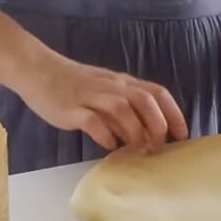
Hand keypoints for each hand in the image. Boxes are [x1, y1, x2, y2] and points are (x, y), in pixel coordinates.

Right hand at [17, 55, 189, 152]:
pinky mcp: (72, 108)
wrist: (38, 71)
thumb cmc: (75, 85)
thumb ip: (123, 110)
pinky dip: (105, 135)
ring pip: (122, 109)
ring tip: (137, 149)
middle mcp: (111, 87)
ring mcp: (91, 96)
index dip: (173, 114)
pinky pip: (93, 121)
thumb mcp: (105, 92)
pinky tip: (109, 146)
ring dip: (135, 131)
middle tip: (158, 147)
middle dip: (157, 125)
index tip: (182, 136)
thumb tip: (144, 136)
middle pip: (144, 101)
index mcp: (122, 82)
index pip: (157, 93)